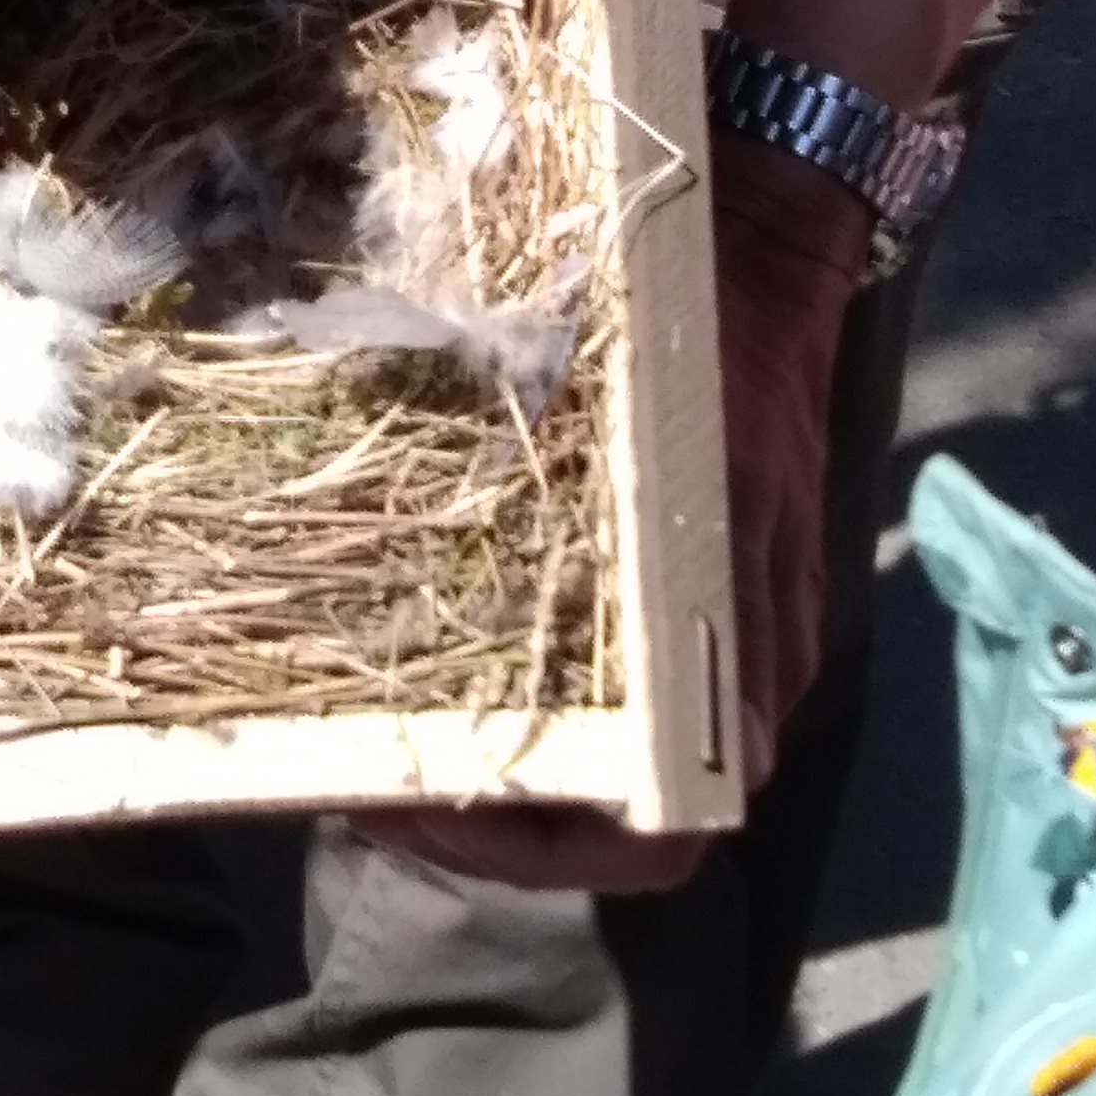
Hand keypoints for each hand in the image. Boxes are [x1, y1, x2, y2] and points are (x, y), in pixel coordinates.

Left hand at [358, 131, 870, 892]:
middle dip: (459, 813)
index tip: (406, 801)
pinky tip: (402, 626)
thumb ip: (697, 571)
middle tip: (343, 761)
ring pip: (568, 753)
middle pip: (585, 817)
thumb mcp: (697, 445)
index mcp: (738, 662)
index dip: (524, 853)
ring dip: (457, 751)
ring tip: (350, 707)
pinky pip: (567, 673)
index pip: (648, 846)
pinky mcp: (650, 585)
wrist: (753, 243)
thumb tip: (702, 732)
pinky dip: (480, 679)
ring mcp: (681, 634)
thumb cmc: (715, 337)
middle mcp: (713, 677)